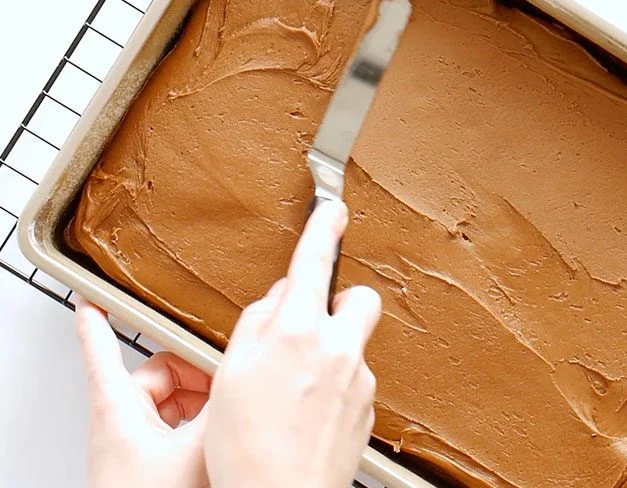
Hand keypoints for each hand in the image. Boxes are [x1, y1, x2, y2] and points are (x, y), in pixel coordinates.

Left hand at [75, 300, 211, 487]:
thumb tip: (251, 376)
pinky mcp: (148, 466)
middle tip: (224, 378)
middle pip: (157, 376)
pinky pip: (173, 430)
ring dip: (200, 403)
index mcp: (119, 409)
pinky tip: (221, 438)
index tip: (91, 296)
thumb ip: (224, 407)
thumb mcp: (198, 448)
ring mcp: (135, 446)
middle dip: (194, 374)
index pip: (99, 350)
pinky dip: (196, 427)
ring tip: (226, 414)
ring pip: (170, 404)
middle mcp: (123, 424)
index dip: (96, 321)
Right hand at [205, 201, 381, 487]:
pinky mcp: (367, 408)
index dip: (324, 229)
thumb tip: (280, 297)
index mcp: (298, 332)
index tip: (333, 209)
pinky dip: (335, 386)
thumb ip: (258, 323)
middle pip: (359, 299)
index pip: (315, 263)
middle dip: (341, 301)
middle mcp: (338, 350)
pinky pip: (354, 379)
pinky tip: (307, 411)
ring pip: (353, 344)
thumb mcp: (230, 373)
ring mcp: (358, 380)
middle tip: (312, 322)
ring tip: (293, 390)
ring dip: (331, 352)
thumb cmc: (246, 447)